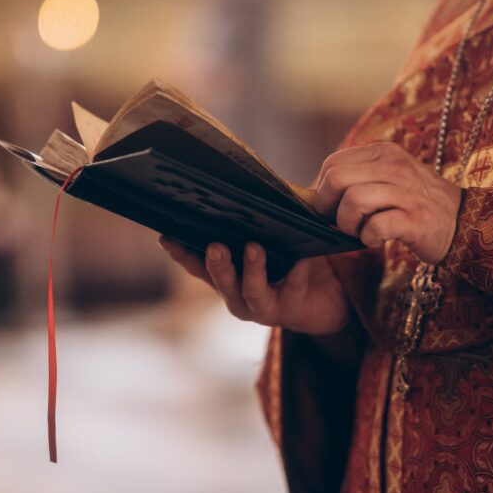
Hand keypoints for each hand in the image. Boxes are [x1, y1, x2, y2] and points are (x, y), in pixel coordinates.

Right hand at [158, 237, 350, 334]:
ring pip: (252, 291)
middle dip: (216, 264)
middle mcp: (238, 295)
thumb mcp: (269, 240)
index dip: (181, 254)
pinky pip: (294, 286)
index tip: (167, 237)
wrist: (325, 299)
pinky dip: (297, 271)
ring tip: (254, 247)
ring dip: (252, 270)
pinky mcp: (291, 309)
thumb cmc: (289, 262)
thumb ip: (253, 222)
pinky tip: (301, 256)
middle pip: (221, 282)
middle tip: (214, 246)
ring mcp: (263, 306)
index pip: (197, 266)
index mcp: (227, 277)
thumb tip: (245, 183)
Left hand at [312, 142, 462, 263]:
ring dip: (349, 225)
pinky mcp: (415, 219)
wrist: (462, 221)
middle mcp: (395, 166)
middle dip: (329, 207)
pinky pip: (376, 226)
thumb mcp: (388, 178)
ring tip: (361, 232)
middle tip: (340, 223)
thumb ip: (356, 178)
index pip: (333, 164)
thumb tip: (314, 195)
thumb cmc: (415, 203)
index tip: (329, 208)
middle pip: (337, 180)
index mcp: (384, 152)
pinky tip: (378, 240)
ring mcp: (406, 192)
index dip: (322, 190)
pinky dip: (369, 238)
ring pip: (353, 201)